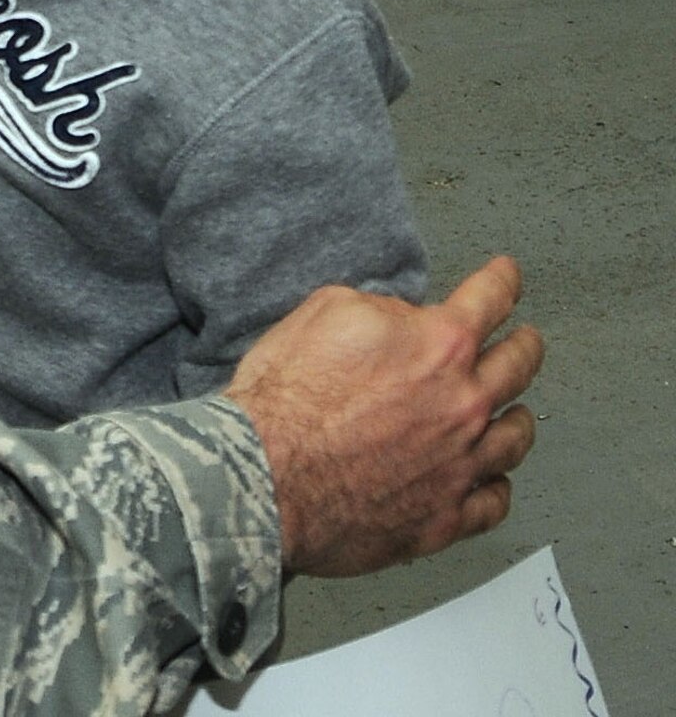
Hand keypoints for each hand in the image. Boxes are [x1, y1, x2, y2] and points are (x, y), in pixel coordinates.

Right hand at [227, 257, 542, 576]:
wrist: (267, 475)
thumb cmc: (286, 397)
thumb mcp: (323, 312)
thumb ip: (378, 308)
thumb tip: (402, 318)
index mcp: (438, 346)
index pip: (489, 299)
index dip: (502, 281)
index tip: (507, 276)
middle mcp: (464, 405)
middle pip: (520, 367)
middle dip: (525, 344)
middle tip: (525, 338)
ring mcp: (461, 465)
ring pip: (516, 438)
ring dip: (519, 418)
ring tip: (517, 413)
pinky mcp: (446, 517)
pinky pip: (495, 500)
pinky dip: (497, 484)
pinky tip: (492, 478)